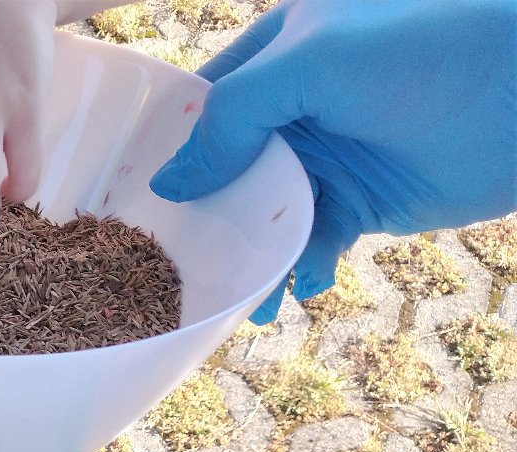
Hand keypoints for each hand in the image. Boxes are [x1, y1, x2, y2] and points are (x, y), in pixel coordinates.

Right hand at [149, 0, 516, 322]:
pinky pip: (311, 243)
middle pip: (225, 171)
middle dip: (202, 218)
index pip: (203, 106)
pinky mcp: (360, 202)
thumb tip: (169, 185)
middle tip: (173, 264)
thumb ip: (232, 118)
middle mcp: (295, 106)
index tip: (134, 203)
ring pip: (262, 215)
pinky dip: (298, 269)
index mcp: (276, 53)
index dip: (170, 152)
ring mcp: (327, 157)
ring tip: (238, 296)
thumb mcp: (309, 63)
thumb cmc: (422, 50)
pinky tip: (294, 288)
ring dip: (247, 257)